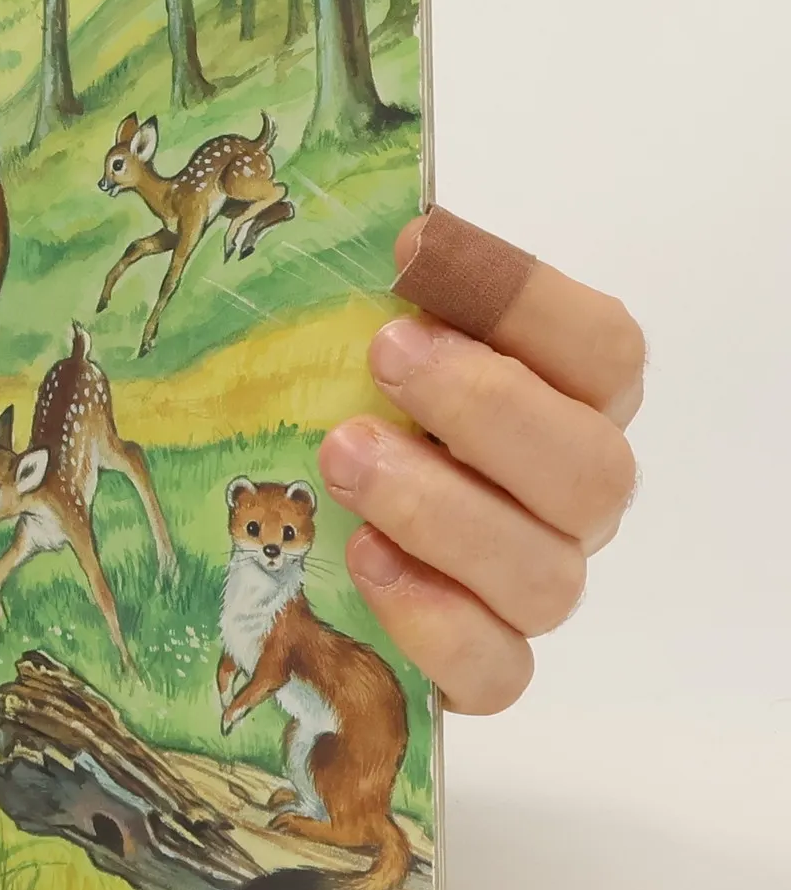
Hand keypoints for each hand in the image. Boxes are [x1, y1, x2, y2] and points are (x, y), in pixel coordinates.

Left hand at [320, 215, 642, 714]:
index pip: (604, 346)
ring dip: (442, 509)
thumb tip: (363, 218)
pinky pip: (497, 671)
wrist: (286, 544)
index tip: (412, 250)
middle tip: (384, 355)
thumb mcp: (334, 334)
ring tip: (341, 457)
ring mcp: (530, 587)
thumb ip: (367, 285)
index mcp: (563, 400)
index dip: (521, 297)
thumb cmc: (329, 410)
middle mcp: (568, 497)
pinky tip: (365, 563)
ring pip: (546, 574)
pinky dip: (434, 622)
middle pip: (594, 467)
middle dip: (485, 406)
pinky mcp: (480, 667)